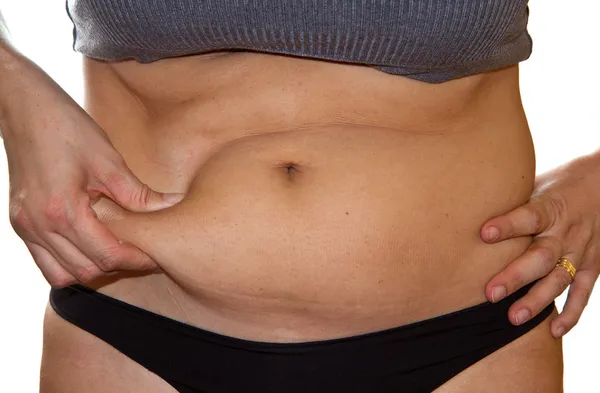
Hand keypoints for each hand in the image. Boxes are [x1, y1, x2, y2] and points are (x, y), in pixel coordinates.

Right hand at [1, 56, 184, 286]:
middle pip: (86, 270)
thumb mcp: (108, 160)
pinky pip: (45, 262)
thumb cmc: (66, 128)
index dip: (137, 260)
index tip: (157, 256)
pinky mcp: (20, 223)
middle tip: (142, 253)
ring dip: (92, 269)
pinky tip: (89, 246)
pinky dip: (69, 263)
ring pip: (61, 275)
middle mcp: (39, 226)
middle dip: (118, 266)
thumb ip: (139, 194)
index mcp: (63, 211)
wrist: (24, 108)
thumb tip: (173, 205)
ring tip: (116, 251)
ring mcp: (25, 227)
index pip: (107, 255)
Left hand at [480, 150, 599, 337]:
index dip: (507, 225)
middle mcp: (567, 231)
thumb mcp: (534, 184)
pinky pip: (583, 292)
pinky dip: (571, 313)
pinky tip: (553, 330)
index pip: (529, 216)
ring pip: (560, 278)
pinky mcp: (593, 265)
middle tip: (490, 293)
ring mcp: (582, 250)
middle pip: (542, 256)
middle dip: (516, 276)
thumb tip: (467, 211)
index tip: (483, 234)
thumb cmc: (556, 184)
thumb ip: (510, 201)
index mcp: (551, 206)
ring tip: (514, 318)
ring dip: (537, 300)